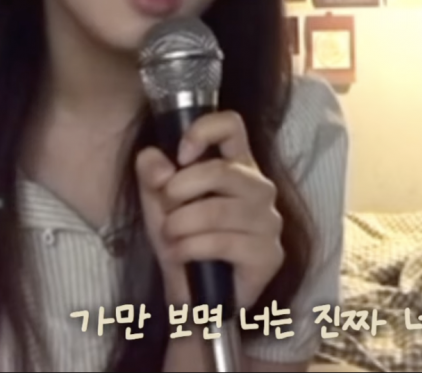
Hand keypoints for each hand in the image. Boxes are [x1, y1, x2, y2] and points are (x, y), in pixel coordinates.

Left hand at [136, 111, 283, 309]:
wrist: (194, 296)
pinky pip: (224, 243)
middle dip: (181, 190)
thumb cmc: (182, 238)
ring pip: (219, 210)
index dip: (204, 131)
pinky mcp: (269, 254)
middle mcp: (259, 187)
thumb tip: (156, 160)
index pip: (232, 125)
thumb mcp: (158, 202)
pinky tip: (180, 254)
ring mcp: (269, 220)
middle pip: (222, 170)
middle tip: (166, 209)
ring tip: (170, 236)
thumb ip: (152, 174)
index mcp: (237, 164)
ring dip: (181, 225)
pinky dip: (191, 249)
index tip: (179, 156)